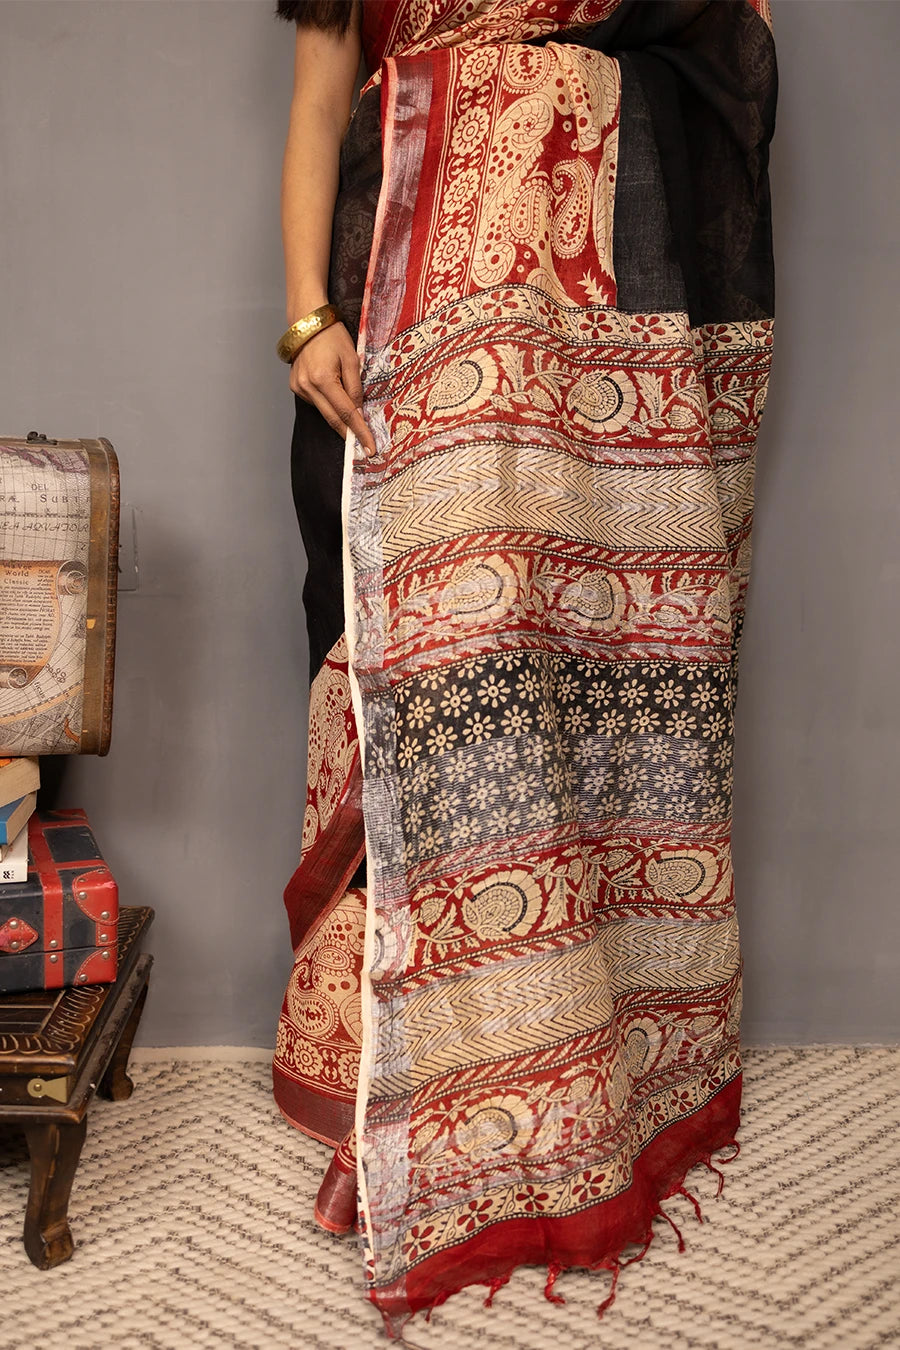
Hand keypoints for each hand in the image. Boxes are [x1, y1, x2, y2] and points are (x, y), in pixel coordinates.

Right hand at [289, 322, 375, 455]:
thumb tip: (359, 413)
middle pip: (332, 419)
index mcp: (323, 379)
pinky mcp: (295, 386)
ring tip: (355, 426)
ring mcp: (299, 387)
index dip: (359, 431)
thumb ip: (356, 388)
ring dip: (340, 420)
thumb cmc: (333, 336)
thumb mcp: (352, 359)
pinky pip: (316, 403)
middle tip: (364, 448)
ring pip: (324, 412)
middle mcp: (308, 386)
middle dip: (350, 434)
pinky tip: (335, 398)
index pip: (346, 413)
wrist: (308, 322)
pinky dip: (329, 405)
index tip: (369, 448)